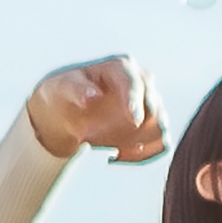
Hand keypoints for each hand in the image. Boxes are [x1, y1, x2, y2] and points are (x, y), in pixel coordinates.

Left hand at [27, 56, 168, 163]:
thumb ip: (76, 90)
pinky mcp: (153, 125)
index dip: (136, 101)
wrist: (68, 112)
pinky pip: (160, 145)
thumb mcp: (62, 88)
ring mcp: (151, 104)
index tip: (134, 120)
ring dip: (134, 142)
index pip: (135, 82)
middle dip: (133, 129)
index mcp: (121, 68)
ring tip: (105, 145)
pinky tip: (117, 154)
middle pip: (154, 109)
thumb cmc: (65, 94)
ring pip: (158, 129)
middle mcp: (142, 83)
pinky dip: (141, 154)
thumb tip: (93, 95)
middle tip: (102, 139)